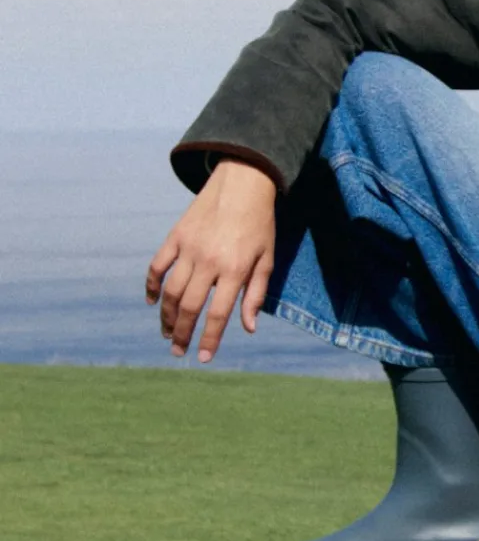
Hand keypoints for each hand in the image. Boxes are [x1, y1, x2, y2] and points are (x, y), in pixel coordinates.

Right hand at [146, 158, 277, 361]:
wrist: (243, 182)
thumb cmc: (260, 224)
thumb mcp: (266, 259)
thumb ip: (255, 294)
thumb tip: (248, 328)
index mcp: (234, 269)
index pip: (217, 314)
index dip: (209, 339)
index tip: (203, 358)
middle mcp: (208, 261)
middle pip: (188, 307)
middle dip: (181, 333)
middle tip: (178, 351)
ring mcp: (188, 247)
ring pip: (170, 290)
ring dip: (165, 316)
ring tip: (167, 332)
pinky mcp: (176, 235)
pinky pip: (157, 266)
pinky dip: (151, 285)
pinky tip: (152, 302)